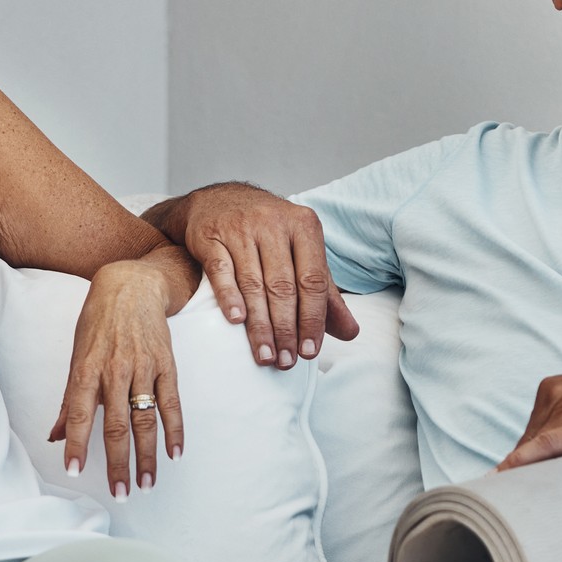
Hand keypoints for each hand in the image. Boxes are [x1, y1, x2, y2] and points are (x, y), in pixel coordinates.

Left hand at [50, 261, 185, 497]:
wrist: (132, 286)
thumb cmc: (98, 322)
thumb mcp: (77, 354)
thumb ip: (70, 399)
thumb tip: (55, 435)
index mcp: (87, 368)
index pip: (80, 413)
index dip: (77, 444)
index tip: (74, 471)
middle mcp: (115, 370)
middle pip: (117, 424)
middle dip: (118, 462)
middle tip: (119, 492)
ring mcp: (144, 368)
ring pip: (146, 419)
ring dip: (146, 455)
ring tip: (146, 483)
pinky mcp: (167, 364)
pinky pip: (172, 403)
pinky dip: (175, 429)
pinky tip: (174, 454)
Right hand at [182, 184, 358, 368]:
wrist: (218, 200)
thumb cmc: (267, 233)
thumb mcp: (300, 253)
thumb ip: (324, 293)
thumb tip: (350, 332)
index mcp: (303, 226)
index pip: (313, 280)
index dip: (312, 319)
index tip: (309, 351)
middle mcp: (273, 223)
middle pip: (283, 286)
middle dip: (286, 329)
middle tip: (286, 361)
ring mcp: (240, 228)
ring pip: (254, 284)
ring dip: (260, 325)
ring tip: (266, 354)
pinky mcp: (211, 236)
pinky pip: (221, 271)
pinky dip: (229, 297)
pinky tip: (236, 320)